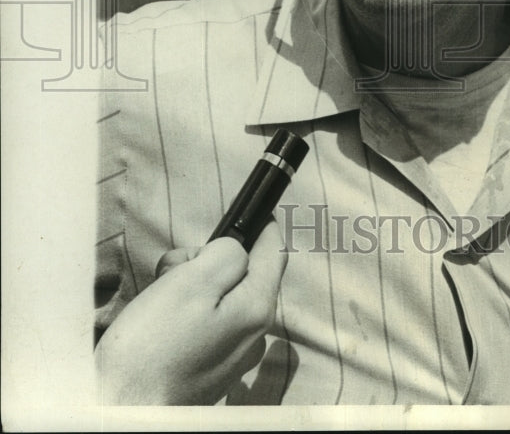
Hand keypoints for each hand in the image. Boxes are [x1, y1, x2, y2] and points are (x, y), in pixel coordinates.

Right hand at [95, 220, 285, 404]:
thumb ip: (225, 255)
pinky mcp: (208, 366)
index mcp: (255, 310)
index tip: (252, 211)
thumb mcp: (191, 282)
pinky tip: (159, 322)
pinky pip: (206, 322)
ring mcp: (231, 353)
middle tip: (174, 272)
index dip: (262, 227)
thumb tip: (237, 249)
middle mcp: (252, 334)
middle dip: (207, 262)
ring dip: (191, 286)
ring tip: (159, 301)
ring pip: (219, 296)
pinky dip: (184, 312)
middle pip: (241, 273)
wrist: (122, 411)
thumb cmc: (151, 351)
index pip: (273, 253)